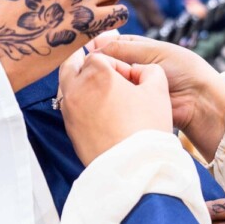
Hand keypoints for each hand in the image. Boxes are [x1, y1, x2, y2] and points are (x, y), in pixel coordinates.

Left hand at [57, 51, 171, 165]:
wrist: (133, 167)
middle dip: (84, 62)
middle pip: (72, 65)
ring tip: (95, 86)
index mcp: (96, 73)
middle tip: (97, 62)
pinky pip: (70, 108)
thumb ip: (149, 69)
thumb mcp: (158, 90)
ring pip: (66, 87)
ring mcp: (69, 111)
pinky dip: (78, 102)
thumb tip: (139, 70)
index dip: (117, 63)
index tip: (130, 78)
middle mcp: (77, 89)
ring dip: (78, 81)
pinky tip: (95, 108)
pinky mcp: (70, 130)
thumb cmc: (146, 127)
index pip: (100, 56)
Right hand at [91, 32, 224, 157]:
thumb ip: (124, 48)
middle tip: (84, 67)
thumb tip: (95, 47)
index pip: (113, 43)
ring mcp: (132, 87)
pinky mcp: (133, 105)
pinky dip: (107, 97)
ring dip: (101, 81)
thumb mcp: (154, 52)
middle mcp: (134, 67)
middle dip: (97, 64)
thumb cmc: (184, 70)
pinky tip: (98, 95)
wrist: (200, 101)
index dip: (99, 45)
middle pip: (108, 63)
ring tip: (90, 80)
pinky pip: (115, 99)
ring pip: (109, 82)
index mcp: (141, 49)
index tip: (85, 50)